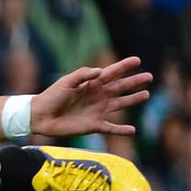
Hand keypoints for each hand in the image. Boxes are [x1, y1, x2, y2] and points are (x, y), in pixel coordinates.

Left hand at [29, 56, 151, 136]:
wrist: (40, 116)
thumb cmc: (52, 96)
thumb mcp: (66, 81)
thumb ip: (83, 74)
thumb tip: (100, 71)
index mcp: (91, 84)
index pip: (111, 73)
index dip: (124, 66)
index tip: (137, 60)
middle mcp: (97, 96)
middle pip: (120, 87)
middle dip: (134, 82)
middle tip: (149, 77)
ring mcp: (97, 110)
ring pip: (120, 104)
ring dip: (132, 100)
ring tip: (146, 95)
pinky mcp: (93, 125)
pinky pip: (111, 128)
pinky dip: (121, 130)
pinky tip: (132, 130)